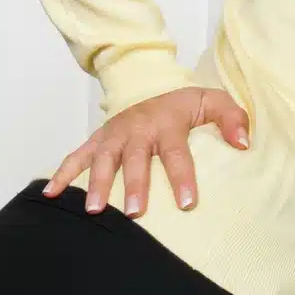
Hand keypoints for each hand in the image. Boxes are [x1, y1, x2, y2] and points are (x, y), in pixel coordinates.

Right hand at [44, 87, 251, 216]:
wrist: (147, 81)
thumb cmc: (183, 101)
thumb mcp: (212, 101)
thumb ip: (232, 119)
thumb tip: (244, 143)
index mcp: (168, 123)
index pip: (176, 152)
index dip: (182, 177)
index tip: (187, 203)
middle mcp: (137, 129)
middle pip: (135, 160)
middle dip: (135, 185)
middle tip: (136, 213)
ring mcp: (114, 135)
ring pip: (103, 161)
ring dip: (98, 185)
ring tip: (95, 211)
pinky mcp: (97, 140)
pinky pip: (76, 157)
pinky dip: (61, 175)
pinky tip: (50, 195)